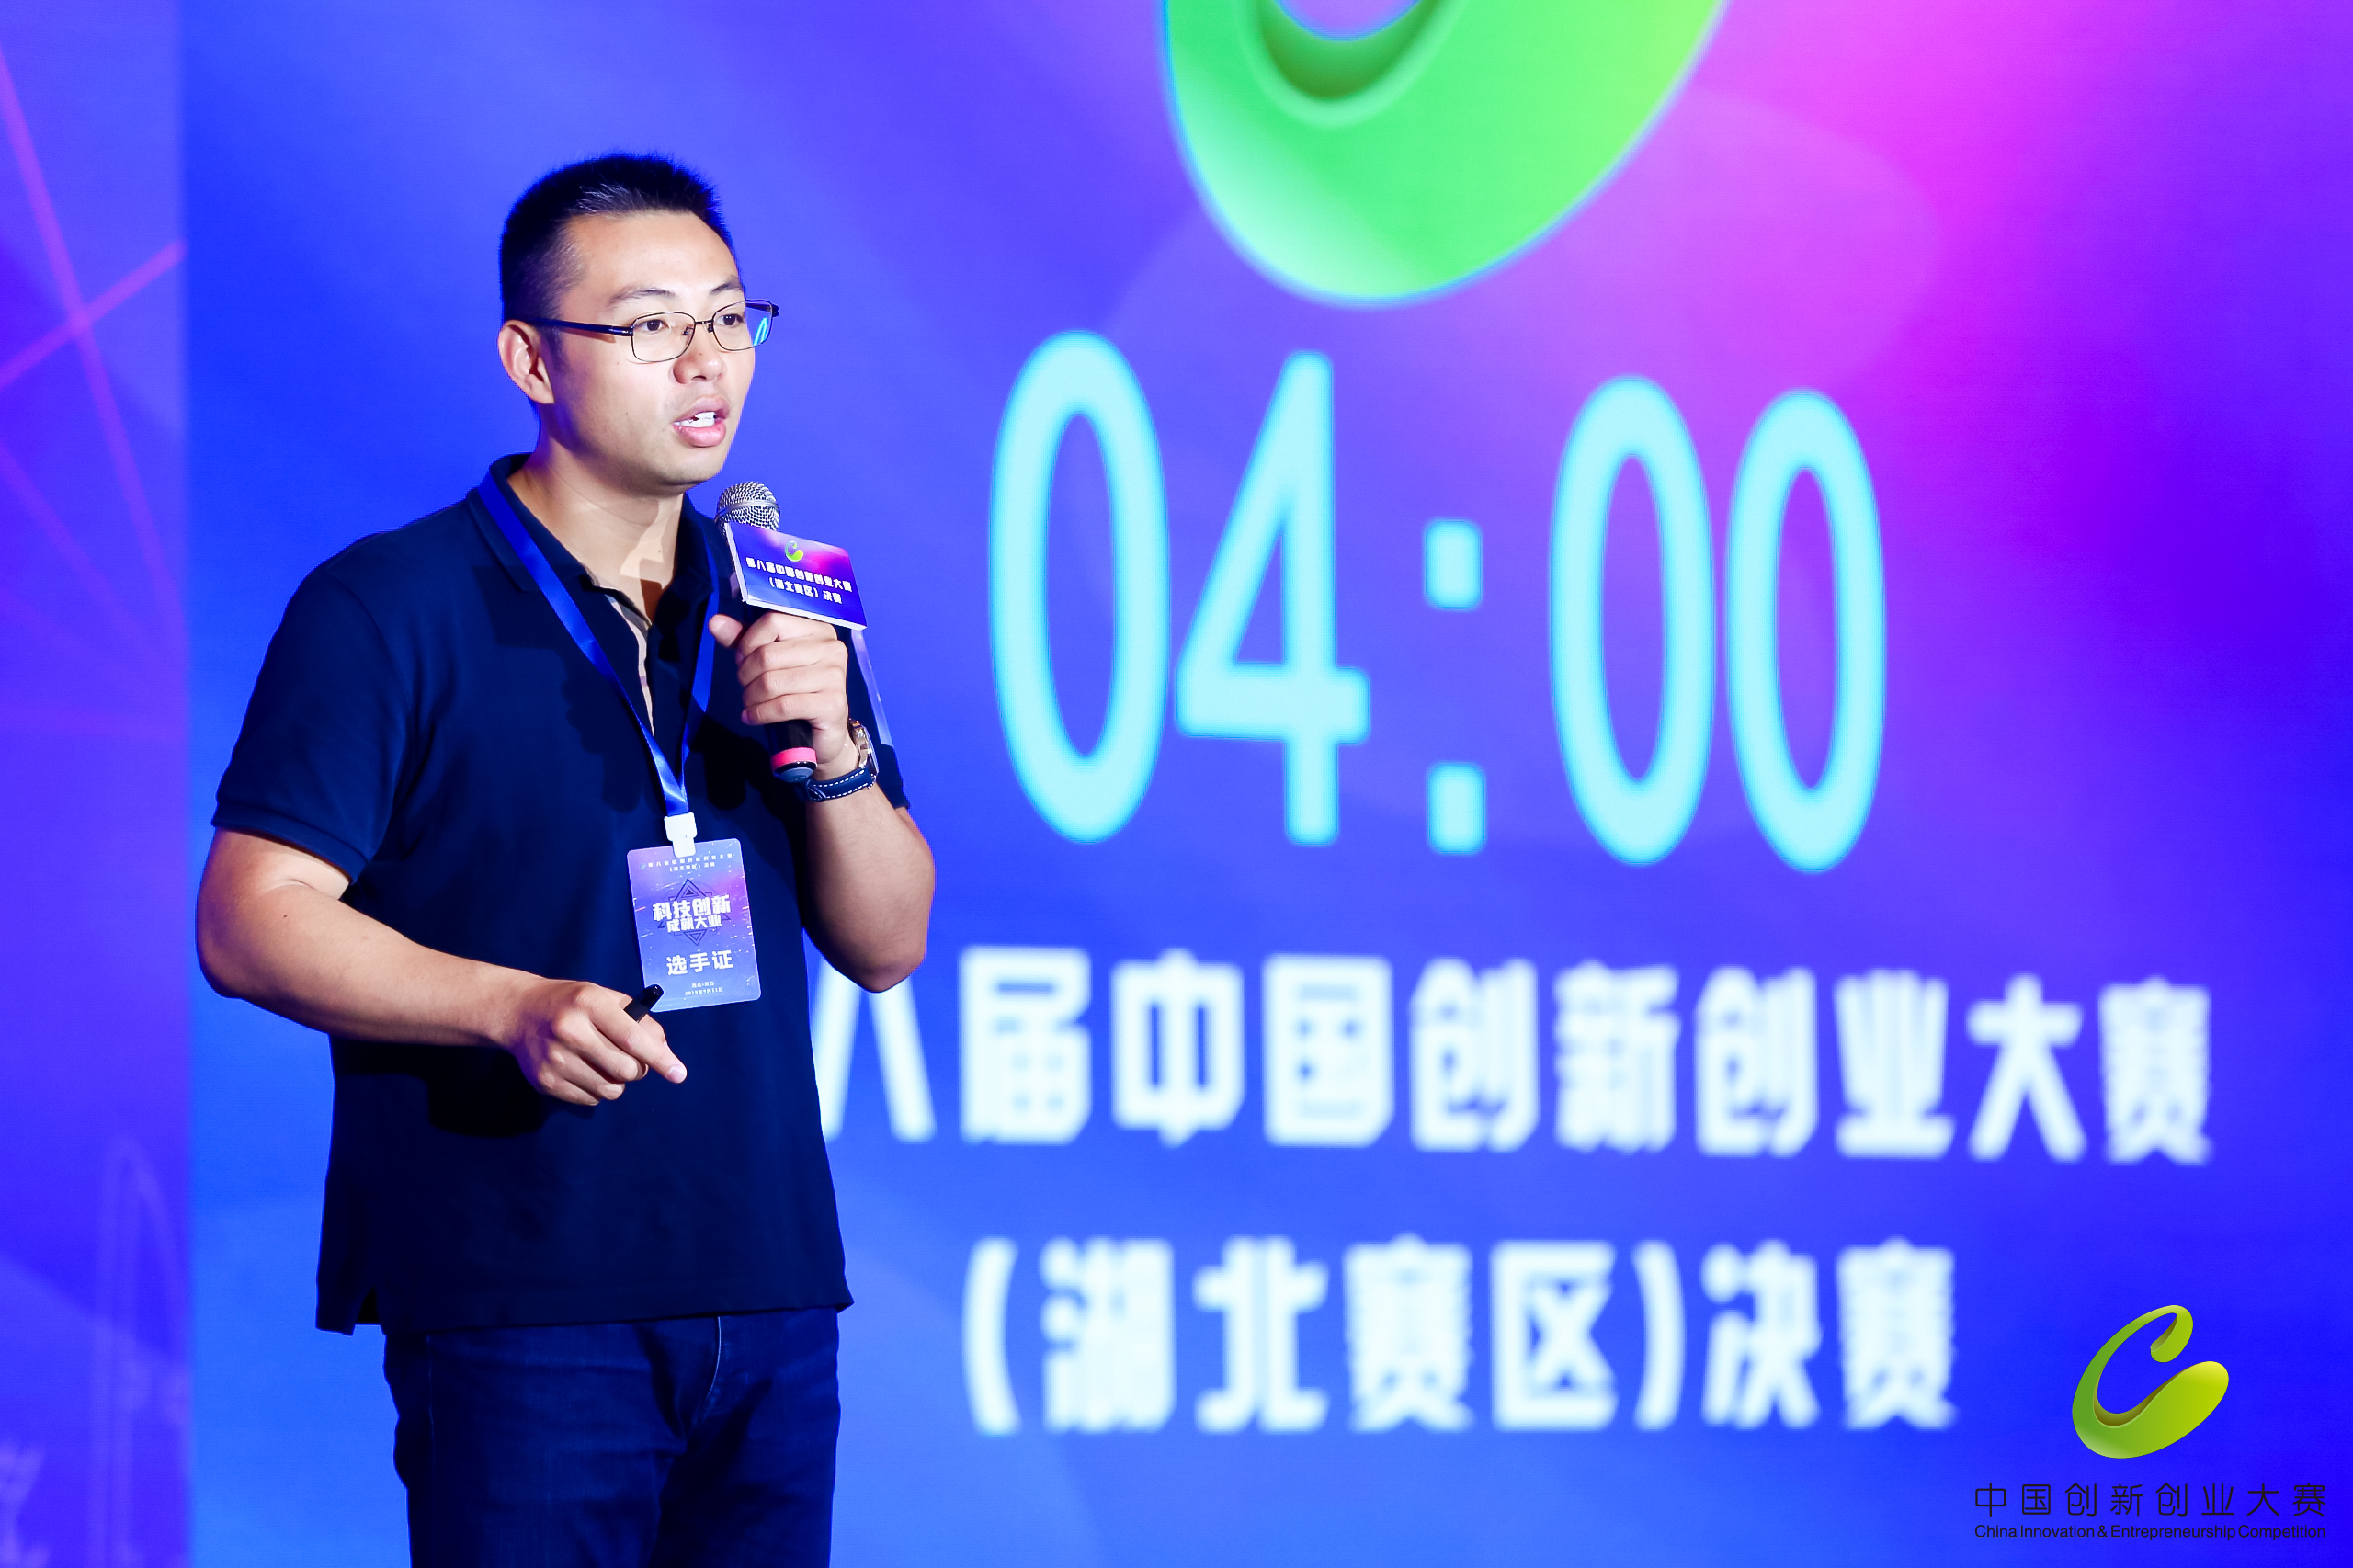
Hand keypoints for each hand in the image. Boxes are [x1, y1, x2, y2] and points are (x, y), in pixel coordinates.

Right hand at [500, 978, 685, 1104]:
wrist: (520, 1012)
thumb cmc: (574, 1003)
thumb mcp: (606, 998)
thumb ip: (640, 1021)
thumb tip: (665, 1052)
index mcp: (589, 1003)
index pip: (632, 1038)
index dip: (659, 1058)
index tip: (679, 1074)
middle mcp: (569, 1031)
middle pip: (625, 1069)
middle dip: (638, 1069)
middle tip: (631, 1059)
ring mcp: (554, 1059)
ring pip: (610, 1089)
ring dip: (617, 1081)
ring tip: (603, 1062)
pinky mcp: (544, 1081)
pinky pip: (590, 1099)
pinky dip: (597, 1089)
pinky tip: (584, 1069)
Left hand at [709, 611, 856, 776]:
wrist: (823, 734)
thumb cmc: (796, 692)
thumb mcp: (770, 661)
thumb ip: (744, 640)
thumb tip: (715, 622)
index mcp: (818, 629)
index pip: (772, 622)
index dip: (748, 643)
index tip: (743, 661)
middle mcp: (831, 648)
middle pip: (768, 654)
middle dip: (746, 675)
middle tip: (746, 688)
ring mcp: (835, 676)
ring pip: (772, 682)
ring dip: (751, 697)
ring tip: (750, 704)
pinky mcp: (832, 704)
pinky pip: (783, 706)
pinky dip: (761, 713)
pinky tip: (753, 717)